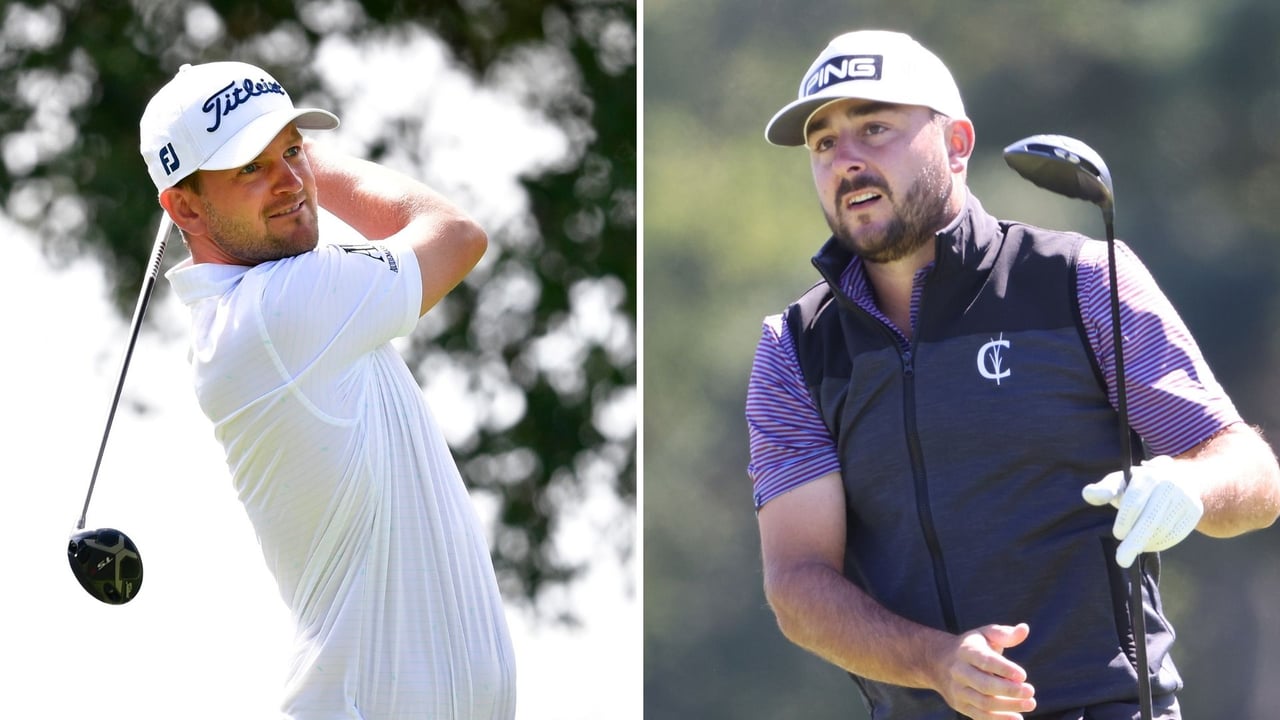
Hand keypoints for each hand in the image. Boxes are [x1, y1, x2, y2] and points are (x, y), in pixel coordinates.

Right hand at [931, 623, 1036, 718]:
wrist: (936, 662)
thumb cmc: (971, 647)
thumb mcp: (984, 634)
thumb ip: (1004, 633)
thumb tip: (1024, 629)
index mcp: (966, 651)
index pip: (985, 661)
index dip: (1004, 669)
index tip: (1023, 675)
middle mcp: (959, 671)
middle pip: (984, 685)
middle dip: (1009, 690)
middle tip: (1030, 691)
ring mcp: (958, 690)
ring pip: (984, 703)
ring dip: (1008, 706)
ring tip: (1030, 703)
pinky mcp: (960, 705)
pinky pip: (980, 716)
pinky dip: (999, 719)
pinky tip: (1018, 718)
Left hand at [1082, 455, 1203, 567]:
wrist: (1176, 478)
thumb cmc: (1138, 485)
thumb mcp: (1119, 483)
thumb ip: (1103, 490)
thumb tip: (1088, 494)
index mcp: (1147, 476)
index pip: (1135, 502)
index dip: (1125, 520)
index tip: (1117, 534)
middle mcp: (1168, 485)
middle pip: (1150, 519)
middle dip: (1134, 541)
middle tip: (1122, 560)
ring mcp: (1184, 497)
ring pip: (1164, 529)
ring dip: (1147, 543)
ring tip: (1134, 548)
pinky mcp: (1194, 510)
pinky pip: (1177, 534)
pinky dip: (1161, 543)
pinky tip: (1149, 544)